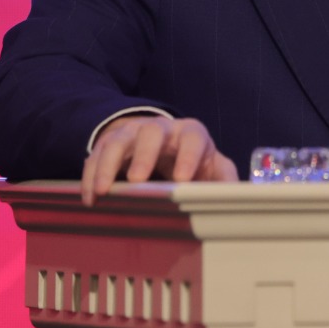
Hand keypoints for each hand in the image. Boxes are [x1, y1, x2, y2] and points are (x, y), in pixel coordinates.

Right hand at [81, 115, 237, 204]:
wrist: (160, 141)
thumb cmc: (190, 158)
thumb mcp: (210, 165)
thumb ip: (223, 178)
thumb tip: (239, 198)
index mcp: (190, 134)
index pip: (193, 138)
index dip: (189, 156)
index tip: (183, 178)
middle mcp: (160, 129)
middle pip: (152, 133)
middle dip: (144, 155)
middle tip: (137, 180)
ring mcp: (131, 133)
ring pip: (118, 141)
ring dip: (107, 165)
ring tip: (103, 191)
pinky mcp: (109, 143)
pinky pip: (95, 155)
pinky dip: (90, 176)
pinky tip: (89, 197)